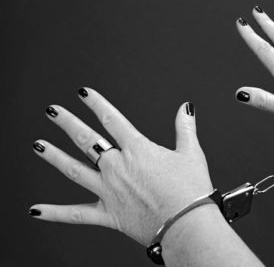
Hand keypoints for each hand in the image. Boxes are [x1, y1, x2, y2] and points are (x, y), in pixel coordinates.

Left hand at [30, 88, 212, 245]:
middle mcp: (118, 167)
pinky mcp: (108, 214)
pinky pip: (76, 214)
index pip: (113, 120)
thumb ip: (185, 128)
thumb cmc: (191, 191)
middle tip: (53, 111)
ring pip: (74, 170)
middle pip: (87, 140)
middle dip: (68, 123)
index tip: (84, 93)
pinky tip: (35, 209)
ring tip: (38, 145)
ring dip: (54, 156)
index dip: (96, 103)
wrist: (187, 224)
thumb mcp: (192, 154)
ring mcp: (109, 191)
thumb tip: (186, 108)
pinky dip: (55, 213)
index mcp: (138, 150)